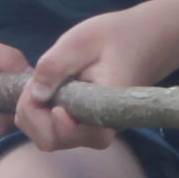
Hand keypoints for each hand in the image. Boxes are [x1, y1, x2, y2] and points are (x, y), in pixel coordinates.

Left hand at [16, 9, 175, 152]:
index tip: (44, 92)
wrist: (146, 37)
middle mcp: (101, 125)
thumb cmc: (118, 36)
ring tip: (38, 84)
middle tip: (32, 85)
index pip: (76, 134)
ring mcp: (91, 127)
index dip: (51, 121)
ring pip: (51, 139)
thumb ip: (55, 65)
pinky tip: (44, 89)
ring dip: (33, 115)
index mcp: (107, 106)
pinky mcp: (83, 123)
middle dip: (32, 116)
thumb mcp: (82, 40)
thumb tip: (35, 96)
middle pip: (55, 141)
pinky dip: (39, 114)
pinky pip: (54, 130)